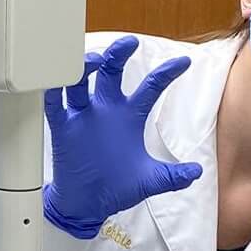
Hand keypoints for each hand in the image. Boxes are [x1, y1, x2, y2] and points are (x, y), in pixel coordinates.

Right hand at [43, 36, 201, 238]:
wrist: (87, 206)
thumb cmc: (116, 188)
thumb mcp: (149, 180)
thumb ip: (172, 176)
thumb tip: (197, 172)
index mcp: (129, 117)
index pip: (150, 87)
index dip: (166, 73)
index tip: (184, 63)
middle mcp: (105, 111)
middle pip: (111, 72)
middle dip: (119, 54)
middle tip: (129, 43)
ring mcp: (82, 118)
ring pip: (80, 82)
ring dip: (85, 67)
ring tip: (94, 59)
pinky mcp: (62, 129)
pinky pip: (54, 104)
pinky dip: (53, 89)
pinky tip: (57, 78)